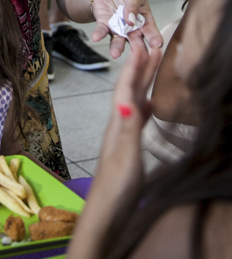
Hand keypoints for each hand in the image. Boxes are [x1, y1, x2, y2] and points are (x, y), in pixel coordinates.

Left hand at [90, 0, 162, 59]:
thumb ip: (133, 4)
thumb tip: (131, 19)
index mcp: (144, 19)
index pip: (151, 30)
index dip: (155, 38)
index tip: (157, 45)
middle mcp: (132, 28)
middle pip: (137, 41)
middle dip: (139, 49)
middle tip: (140, 55)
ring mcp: (118, 29)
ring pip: (119, 40)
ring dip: (117, 47)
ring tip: (115, 54)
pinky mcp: (105, 26)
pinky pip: (102, 31)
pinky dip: (99, 34)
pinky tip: (96, 38)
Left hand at [91, 40, 161, 198]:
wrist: (106, 211)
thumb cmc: (116, 187)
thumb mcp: (125, 156)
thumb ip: (128, 130)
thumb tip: (127, 102)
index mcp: (117, 124)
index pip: (125, 90)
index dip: (134, 69)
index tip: (141, 47)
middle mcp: (118, 126)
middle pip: (129, 91)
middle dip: (140, 69)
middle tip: (151, 48)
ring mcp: (122, 135)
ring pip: (134, 102)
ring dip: (143, 84)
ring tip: (153, 68)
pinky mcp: (128, 147)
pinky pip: (139, 118)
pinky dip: (147, 106)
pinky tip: (151, 106)